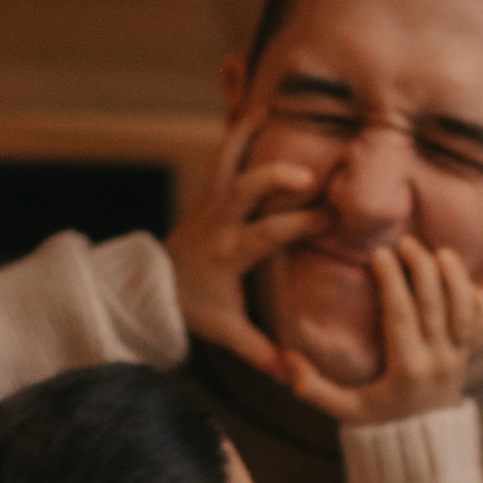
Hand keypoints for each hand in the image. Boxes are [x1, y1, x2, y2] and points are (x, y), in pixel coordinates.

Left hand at [167, 109, 324, 382]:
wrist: (151, 287)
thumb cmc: (197, 308)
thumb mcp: (229, 333)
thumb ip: (263, 353)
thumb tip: (296, 375)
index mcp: (229, 254)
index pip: (268, 234)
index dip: (300, 224)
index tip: (331, 217)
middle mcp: (218, 221)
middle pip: (245, 189)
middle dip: (276, 176)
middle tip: (308, 174)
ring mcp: (210, 201)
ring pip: (227, 159)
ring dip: (247, 133)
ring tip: (269, 107)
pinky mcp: (207, 191)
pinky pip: (223, 154)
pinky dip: (238, 130)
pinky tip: (256, 106)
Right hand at [272, 241, 482, 429]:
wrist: (423, 443)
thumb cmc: (378, 420)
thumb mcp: (343, 409)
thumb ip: (311, 388)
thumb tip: (285, 361)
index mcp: (406, 370)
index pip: (401, 316)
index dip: (392, 282)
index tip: (379, 254)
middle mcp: (437, 360)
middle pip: (435, 304)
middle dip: (422, 268)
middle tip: (405, 242)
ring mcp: (458, 356)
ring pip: (464, 308)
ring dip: (454, 276)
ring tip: (439, 251)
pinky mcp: (469, 352)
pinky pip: (481, 320)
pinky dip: (475, 295)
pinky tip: (461, 276)